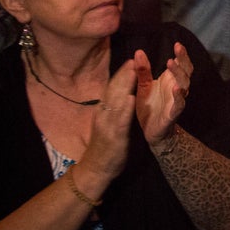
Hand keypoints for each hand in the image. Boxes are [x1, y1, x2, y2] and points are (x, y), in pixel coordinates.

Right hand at [77, 61, 136, 184]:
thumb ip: (110, 109)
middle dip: (123, 75)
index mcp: (102, 112)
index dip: (120, 75)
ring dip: (124, 86)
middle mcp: (103, 115)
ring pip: (115, 102)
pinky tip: (132, 98)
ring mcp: (107, 126)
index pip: (111, 89)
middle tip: (133, 60)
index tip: (129, 61)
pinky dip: (125, 109)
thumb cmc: (103, 146)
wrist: (95, 169)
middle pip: (113, 91)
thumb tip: (117, 95)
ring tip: (134, 72)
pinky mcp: (114, 137)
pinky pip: (120, 121)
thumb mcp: (105, 123)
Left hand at [135, 44, 191, 146]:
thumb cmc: (150, 106)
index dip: (181, 54)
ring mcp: (176, 100)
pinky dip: (179, 97)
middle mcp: (177, 88)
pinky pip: (179, 104)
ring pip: (184, 85)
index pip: (180, 64)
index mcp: (170, 80)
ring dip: (179, 74)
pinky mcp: (173, 113)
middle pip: (186, 71)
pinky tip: (176, 89)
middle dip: (183, 59)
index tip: (177, 44)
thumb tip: (139, 51)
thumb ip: (143, 70)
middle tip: (177, 48)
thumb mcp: (143, 86)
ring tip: (171, 64)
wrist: (150, 131)